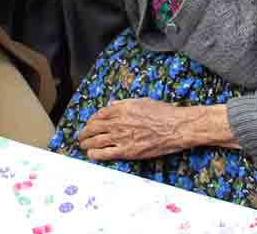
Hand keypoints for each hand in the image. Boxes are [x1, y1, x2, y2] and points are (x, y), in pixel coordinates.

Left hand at [79, 99, 196, 160]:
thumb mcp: (142, 101)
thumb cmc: (163, 113)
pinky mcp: (127, 151)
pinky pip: (106, 154)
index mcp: (122, 108)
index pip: (99, 114)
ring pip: (96, 141)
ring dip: (86, 143)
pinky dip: (96, 154)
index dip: (91, 120)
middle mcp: (118, 122)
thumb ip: (125, 104)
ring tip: (82, 145)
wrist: (176, 127)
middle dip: (85, 132)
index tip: (89, 123)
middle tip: (81, 136)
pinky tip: (91, 155)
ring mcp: (122, 137)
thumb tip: (113, 105)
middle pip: (94, 127)